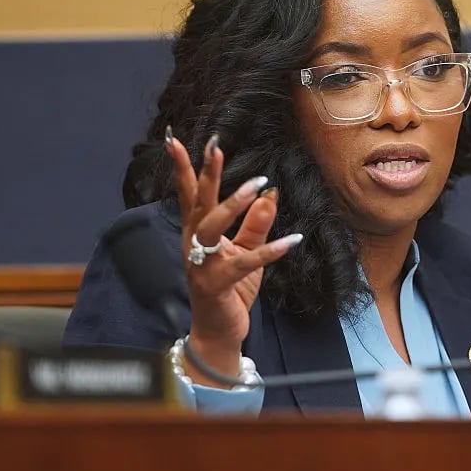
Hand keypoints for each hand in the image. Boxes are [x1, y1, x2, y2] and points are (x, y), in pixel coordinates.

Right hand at [164, 129, 301, 386]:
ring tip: (258, 184)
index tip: (176, 140)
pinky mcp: (217, 284)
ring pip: (212, 227)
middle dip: (206, 174)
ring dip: (234, 204)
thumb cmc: (231, 288)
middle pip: (198, 203)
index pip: (190, 195)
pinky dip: (270, 251)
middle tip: (215, 146)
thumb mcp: (246, 251)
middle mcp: (193, 244)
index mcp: (197, 233)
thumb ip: (256, 224)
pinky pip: (246, 262)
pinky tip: (293, 241)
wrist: (220, 330)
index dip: (184, 168)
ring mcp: (202, 265)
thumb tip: (270, 192)